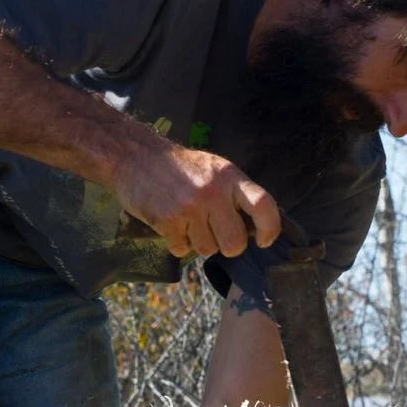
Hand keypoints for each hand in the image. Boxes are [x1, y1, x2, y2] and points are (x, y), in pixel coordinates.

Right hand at [113, 142, 281, 259]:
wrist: (136, 156)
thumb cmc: (180, 167)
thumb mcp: (215, 169)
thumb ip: (235, 194)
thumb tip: (256, 228)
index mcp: (230, 177)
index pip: (264, 205)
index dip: (270, 229)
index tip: (263, 240)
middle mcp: (213, 192)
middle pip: (235, 243)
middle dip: (227, 245)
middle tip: (215, 232)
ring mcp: (190, 207)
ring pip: (208, 250)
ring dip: (199, 243)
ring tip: (188, 222)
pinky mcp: (168, 221)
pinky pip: (183, 250)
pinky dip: (178, 243)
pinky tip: (172, 224)